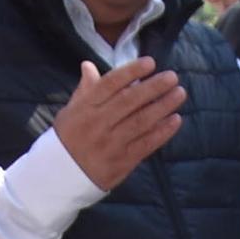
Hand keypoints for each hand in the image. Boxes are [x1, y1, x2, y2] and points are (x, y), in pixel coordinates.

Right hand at [52, 58, 185, 192]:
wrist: (60, 175)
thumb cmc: (67, 139)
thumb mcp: (70, 111)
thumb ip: (85, 90)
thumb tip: (88, 65)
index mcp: (85, 108)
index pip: (110, 84)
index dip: (131, 71)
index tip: (150, 63)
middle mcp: (98, 124)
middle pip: (129, 101)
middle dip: (153, 87)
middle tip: (172, 77)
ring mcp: (111, 143)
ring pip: (141, 121)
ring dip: (163, 106)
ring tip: (179, 93)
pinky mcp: (122, 161)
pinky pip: (146, 144)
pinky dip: (162, 132)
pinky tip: (175, 120)